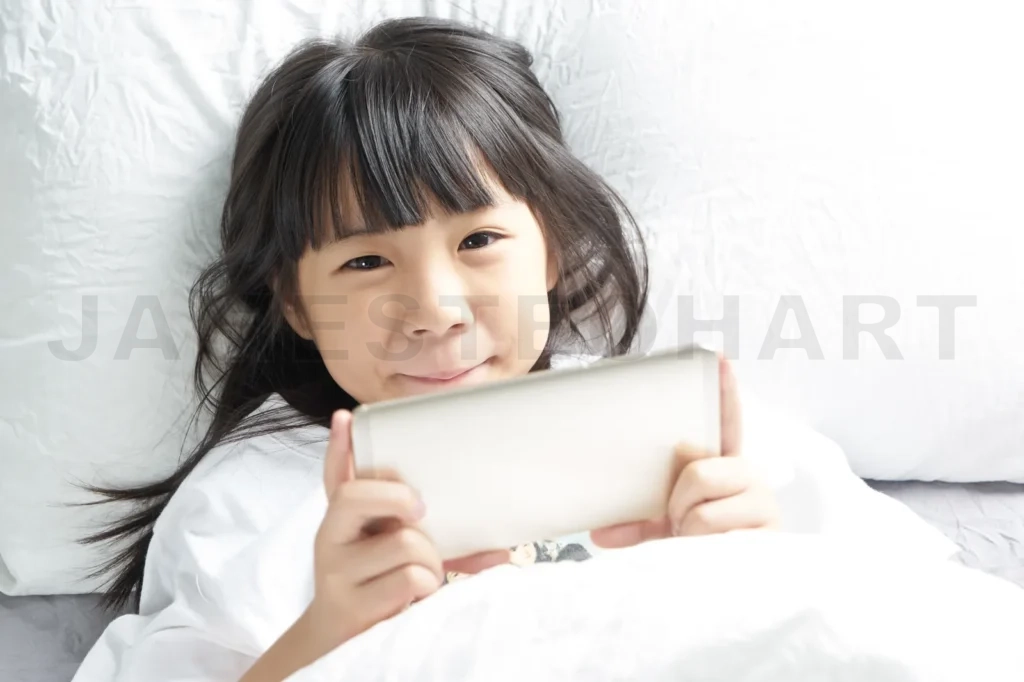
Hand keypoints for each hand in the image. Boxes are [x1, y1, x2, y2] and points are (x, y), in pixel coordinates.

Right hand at [305, 410, 508, 652]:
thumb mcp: (402, 558)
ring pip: (404, 542)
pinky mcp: (351, 603)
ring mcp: (336, 571)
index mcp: (342, 519)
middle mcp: (330, 538)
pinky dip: (428, 585)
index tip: (348, 418)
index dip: (339, 446)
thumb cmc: (383, 586)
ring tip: (425, 575)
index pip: (334, 475)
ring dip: (431, 560)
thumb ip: (439, 545)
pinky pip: (411, 577)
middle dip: (397, 497)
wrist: (346, 644)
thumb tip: (503, 551)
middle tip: (420, 510)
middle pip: (354, 496)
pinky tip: (418, 596)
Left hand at [591, 355, 779, 547]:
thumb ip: (636, 523)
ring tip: (698, 540)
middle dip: (679, 501)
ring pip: (703, 503)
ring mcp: (763, 503)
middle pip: (699, 469)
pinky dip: (702, 544)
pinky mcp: (769, 532)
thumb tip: (599, 533)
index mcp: (725, 466)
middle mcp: (749, 477)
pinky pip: (714, 529)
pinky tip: (715, 551)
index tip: (719, 358)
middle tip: (680, 520)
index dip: (724, 391)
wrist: (736, 585)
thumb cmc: (702, 547)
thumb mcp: (666, 529)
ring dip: (689, 527)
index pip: (727, 423)